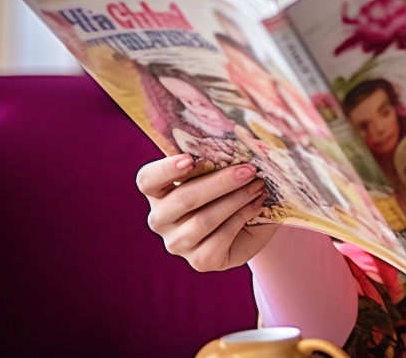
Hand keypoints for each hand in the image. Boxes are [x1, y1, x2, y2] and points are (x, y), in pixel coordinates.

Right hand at [136, 155, 276, 271]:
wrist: (249, 225)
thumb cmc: (228, 190)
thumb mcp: (219, 173)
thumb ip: (217, 160)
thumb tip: (240, 144)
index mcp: (158, 192)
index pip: (148, 180)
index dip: (165, 170)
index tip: (189, 158)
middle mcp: (161, 219)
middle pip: (182, 199)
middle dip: (219, 182)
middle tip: (248, 170)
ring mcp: (177, 243)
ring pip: (203, 220)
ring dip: (236, 199)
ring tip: (258, 185)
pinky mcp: (199, 261)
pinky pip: (220, 238)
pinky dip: (242, 217)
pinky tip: (256, 205)